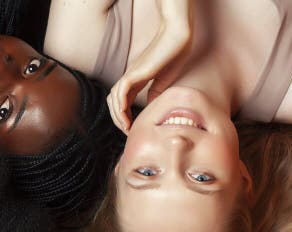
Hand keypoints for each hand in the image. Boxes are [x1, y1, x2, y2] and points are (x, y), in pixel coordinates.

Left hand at [107, 0, 191, 132]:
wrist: (178, 39)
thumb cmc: (173, 56)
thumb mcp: (163, 82)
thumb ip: (155, 95)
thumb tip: (151, 109)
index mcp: (136, 81)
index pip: (122, 101)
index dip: (124, 117)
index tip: (131, 129)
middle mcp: (129, 78)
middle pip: (113, 101)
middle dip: (118, 119)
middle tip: (127, 131)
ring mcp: (130, 75)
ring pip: (114, 97)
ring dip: (117, 115)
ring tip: (126, 127)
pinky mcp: (134, 73)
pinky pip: (120, 91)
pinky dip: (119, 104)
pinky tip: (124, 115)